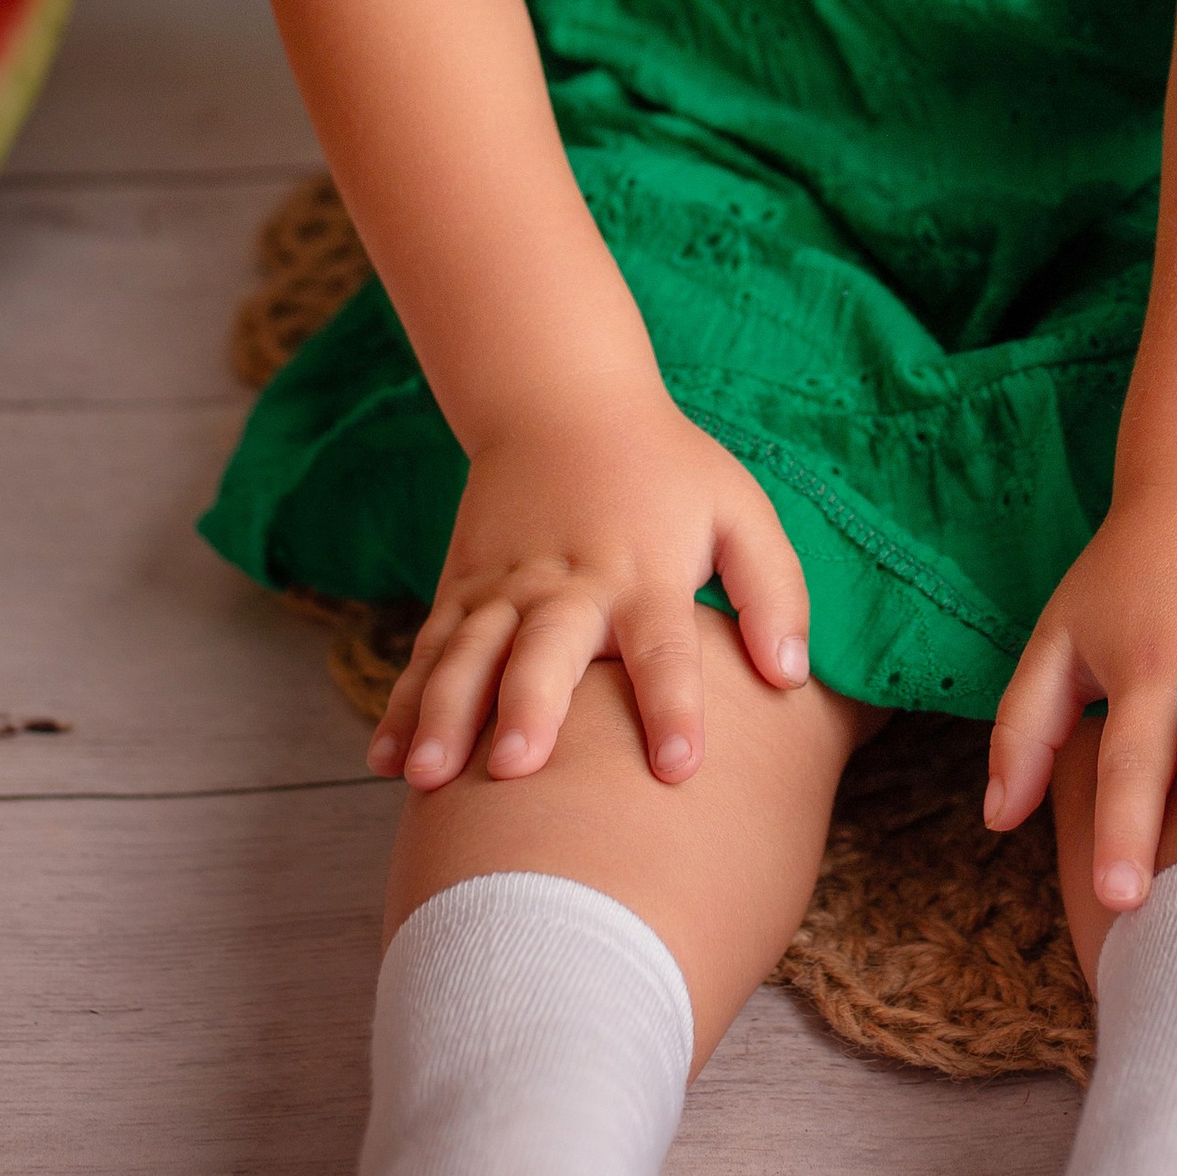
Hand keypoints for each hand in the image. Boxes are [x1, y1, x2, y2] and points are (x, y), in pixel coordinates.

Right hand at [370, 394, 809, 790]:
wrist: (560, 398)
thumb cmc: (667, 470)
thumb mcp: (739, 510)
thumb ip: (773, 591)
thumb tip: (790, 676)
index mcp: (643, 571)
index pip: (664, 648)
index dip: (673, 706)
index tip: (679, 769)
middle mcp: (570, 583)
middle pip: (547, 650)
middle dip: (531, 707)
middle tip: (516, 769)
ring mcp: (504, 585)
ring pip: (469, 655)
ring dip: (445, 714)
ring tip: (423, 777)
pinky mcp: (461, 587)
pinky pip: (429, 651)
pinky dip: (404, 705)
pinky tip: (386, 761)